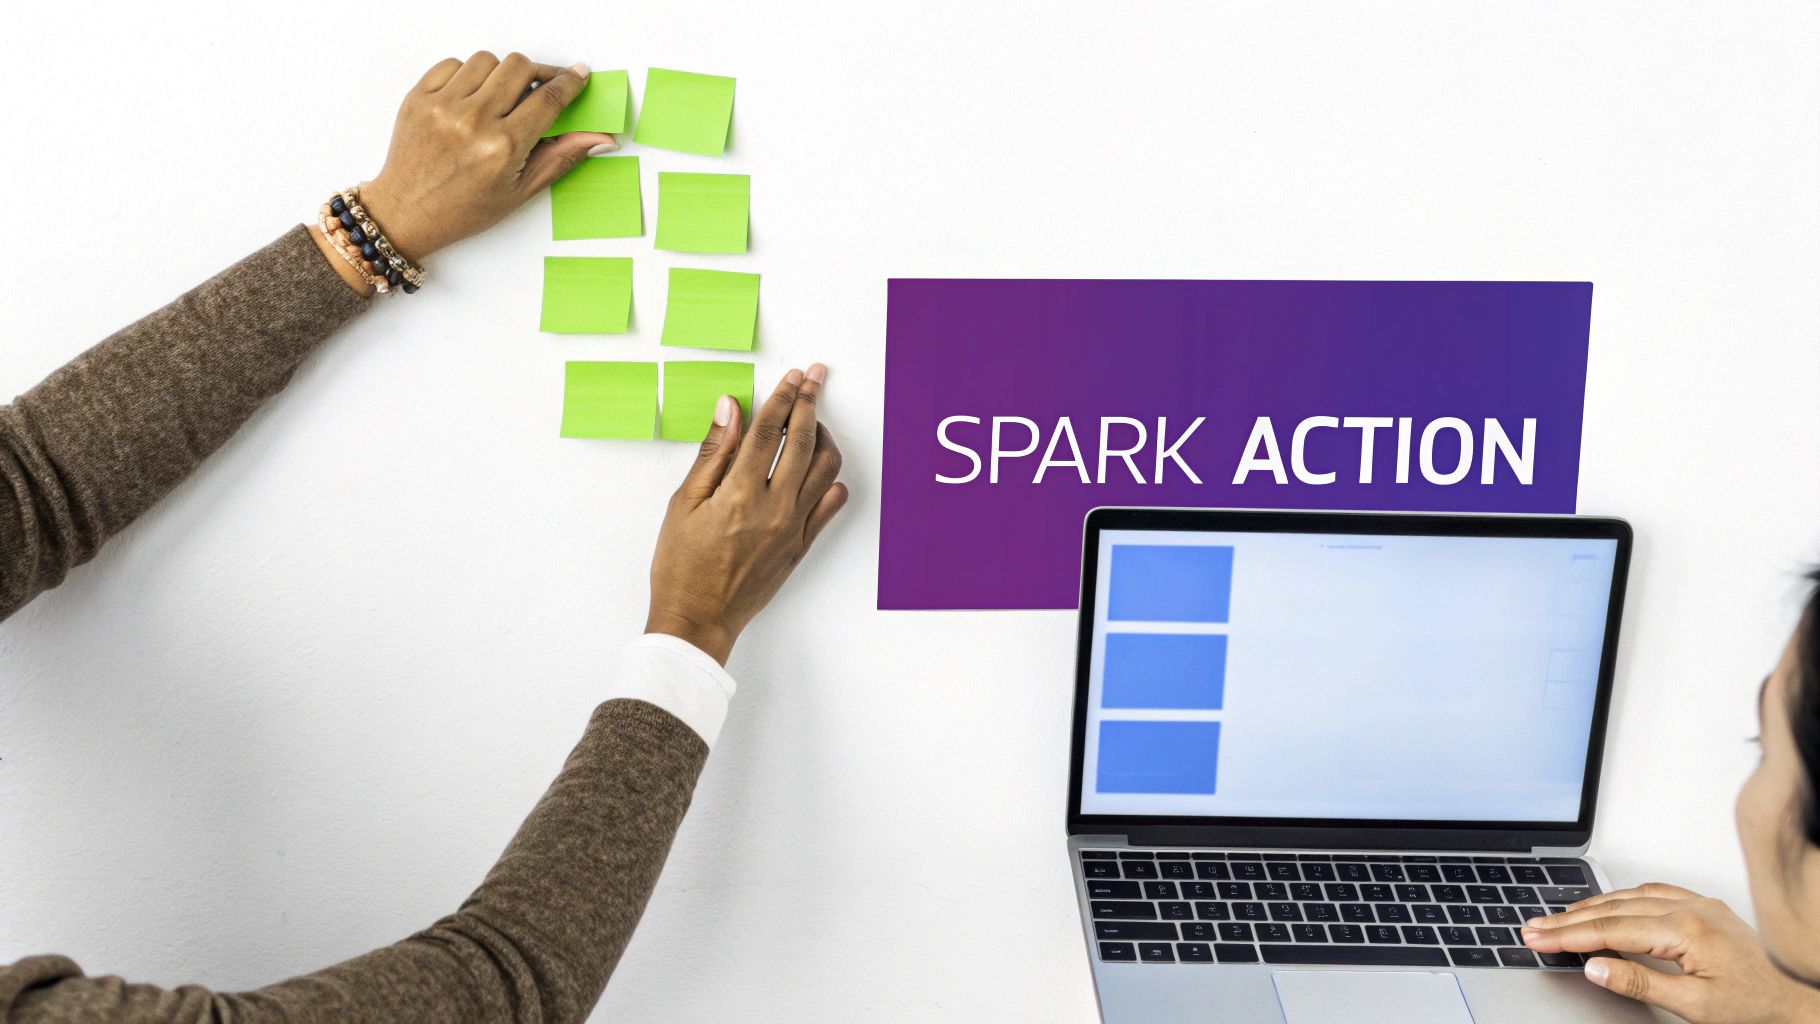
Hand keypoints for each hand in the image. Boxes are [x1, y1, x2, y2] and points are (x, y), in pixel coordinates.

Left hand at [358, 52, 618, 259]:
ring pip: (487, 60)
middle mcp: (473, 121)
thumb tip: (600, 137)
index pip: (548, 99)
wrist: (406, 212)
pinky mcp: (419, 97)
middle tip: (540, 87)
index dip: (569, 82)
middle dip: (537, 74)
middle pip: (519, 67)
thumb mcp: (521, 191)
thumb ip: (562, 157)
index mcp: (502, 147)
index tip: (578, 75)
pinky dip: (467, 75)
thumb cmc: (464, 209)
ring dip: (501, 74)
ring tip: (500, 97)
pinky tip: (471, 98)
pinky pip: (453, 64)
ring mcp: (442, 106)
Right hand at [645, 365, 848, 663]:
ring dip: (824, 438)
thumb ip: (711, 453)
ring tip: (813, 424)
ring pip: (826, 469)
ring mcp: (793, 528)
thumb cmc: (681, 566)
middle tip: (814, 380)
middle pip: (804, 441)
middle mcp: (774, 508)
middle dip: (811, 402)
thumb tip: (730, 409)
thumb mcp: (684, 504)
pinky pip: (831, 505)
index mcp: (740, 493)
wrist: (698, 619)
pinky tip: (819, 470)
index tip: (793, 376)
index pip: (769, 430)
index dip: (783, 397)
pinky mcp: (802, 546)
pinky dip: (831, 480)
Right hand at [1521, 883, 1819, 1022]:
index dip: (1567, 935)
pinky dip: (1622, 897)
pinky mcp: (1706, 908)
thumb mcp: (1695, 1006)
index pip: (1609, 930)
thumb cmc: (1758, 1006)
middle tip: (1534, 927)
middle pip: (1612, 909)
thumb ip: (1640, 982)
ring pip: (1630, 897)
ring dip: (1591, 906)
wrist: (1800, 1000)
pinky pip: (1654, 892)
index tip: (1537, 938)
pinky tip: (1610, 903)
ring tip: (1559, 917)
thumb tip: (1594, 966)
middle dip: (1568, 919)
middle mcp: (1691, 909)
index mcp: (1686, 931)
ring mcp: (1699, 905)